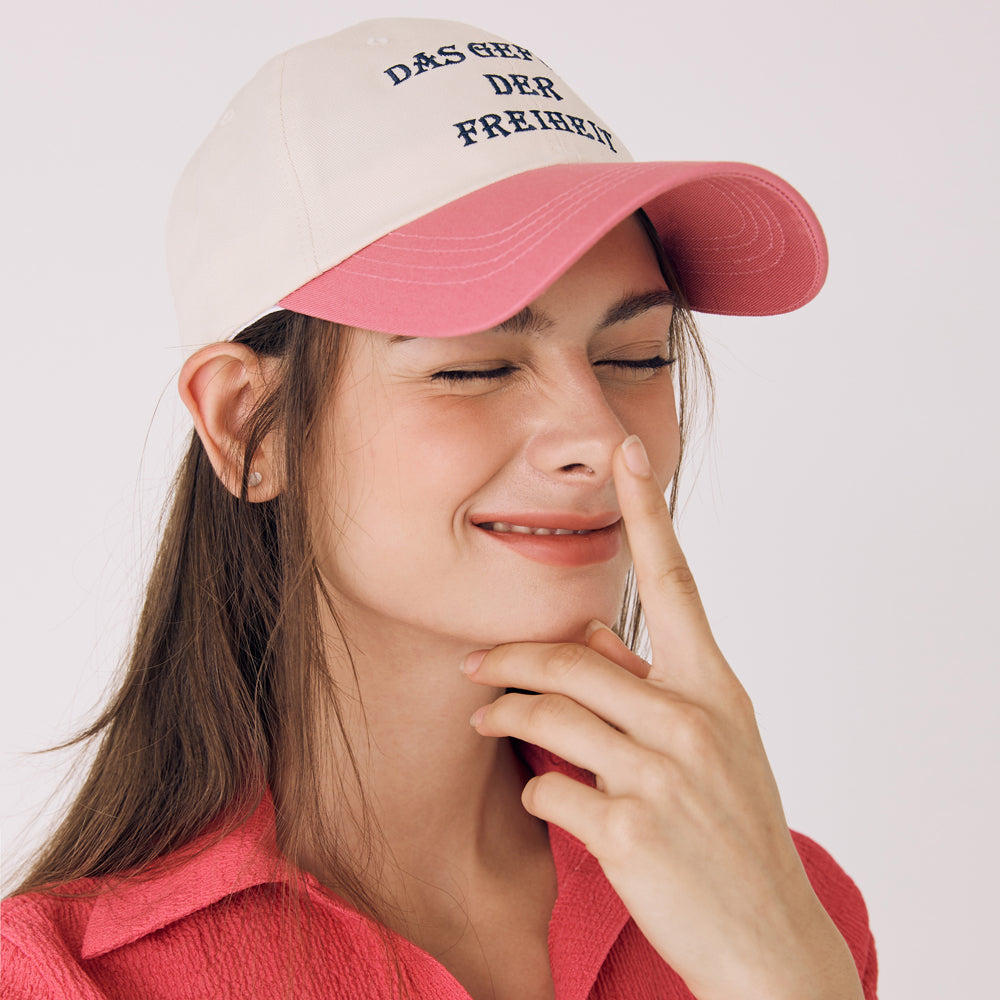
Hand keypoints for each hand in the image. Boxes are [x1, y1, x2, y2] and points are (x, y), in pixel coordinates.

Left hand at [462, 435, 863, 999]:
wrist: (770, 942)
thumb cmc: (734, 831)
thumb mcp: (716, 745)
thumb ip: (654, 685)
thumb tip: (594, 632)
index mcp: (716, 689)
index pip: (677, 582)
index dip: (647, 512)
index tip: (627, 450)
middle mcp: (693, 720)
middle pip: (573, 659)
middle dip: (510, 657)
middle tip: (476, 662)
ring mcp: (663, 776)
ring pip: (550, 717)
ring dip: (504, 714)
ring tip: (484, 716)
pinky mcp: (630, 832)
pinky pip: (549, 789)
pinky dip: (535, 789)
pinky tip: (543, 797)